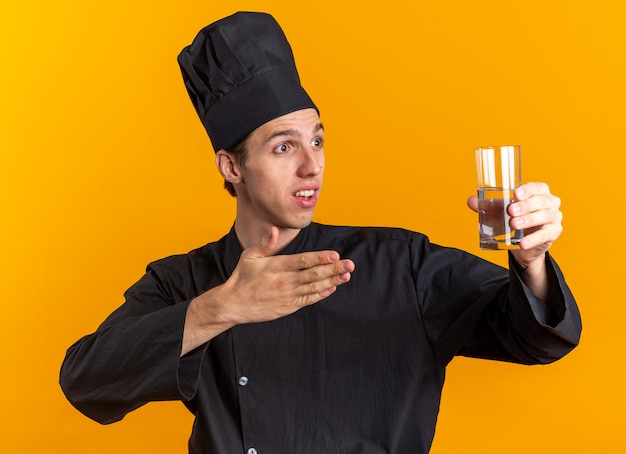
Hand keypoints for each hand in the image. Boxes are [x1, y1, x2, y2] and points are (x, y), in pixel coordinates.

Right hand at [182, 227, 354, 354]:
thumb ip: (265, 243)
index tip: (335, 255)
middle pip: (314, 274)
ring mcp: (288, 295)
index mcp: (277, 266)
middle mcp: (285, 281)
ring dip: (332, 281)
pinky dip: (321, 293)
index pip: (303, 260)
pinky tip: (332, 287)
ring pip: (315, 287)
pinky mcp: (289, 306)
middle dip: (334, 269)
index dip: (321, 258)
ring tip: (346, 275)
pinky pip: (309, 299)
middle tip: (350, 264)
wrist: (234, 304)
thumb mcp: (250, 256)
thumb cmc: (243, 277)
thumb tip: (274, 230)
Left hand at [467, 182, 562, 267]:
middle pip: (541, 201)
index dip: (528, 189)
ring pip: (544, 216)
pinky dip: (533, 239)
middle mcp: (550, 202)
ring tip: (513, 224)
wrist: (523, 243)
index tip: (516, 194)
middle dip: (525, 206)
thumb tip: (471, 201)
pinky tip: (522, 243)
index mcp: (539, 192)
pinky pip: (545, 235)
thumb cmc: (514, 218)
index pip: (537, 187)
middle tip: (510, 211)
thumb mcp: (500, 210)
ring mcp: (554, 217)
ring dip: (529, 220)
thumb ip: (486, 205)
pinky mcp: (553, 233)